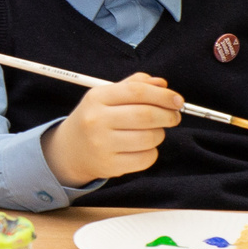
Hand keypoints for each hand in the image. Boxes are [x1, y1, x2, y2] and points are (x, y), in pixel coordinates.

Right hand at [42, 72, 179, 187]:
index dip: (163, 95)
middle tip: (174, 116)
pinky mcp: (110, 165)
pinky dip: (152, 152)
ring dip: (160, 134)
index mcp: (96, 98)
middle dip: (168, 115)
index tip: (178, 100)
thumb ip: (134, 86)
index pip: (136, 92)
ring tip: (153, 132)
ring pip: (150, 138)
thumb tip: (162, 83)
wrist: (69, 150)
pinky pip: (146, 158)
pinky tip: (142, 147)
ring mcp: (102, 144)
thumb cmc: (94, 119)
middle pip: (146, 115)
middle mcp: (96, 120)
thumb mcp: (106, 97)